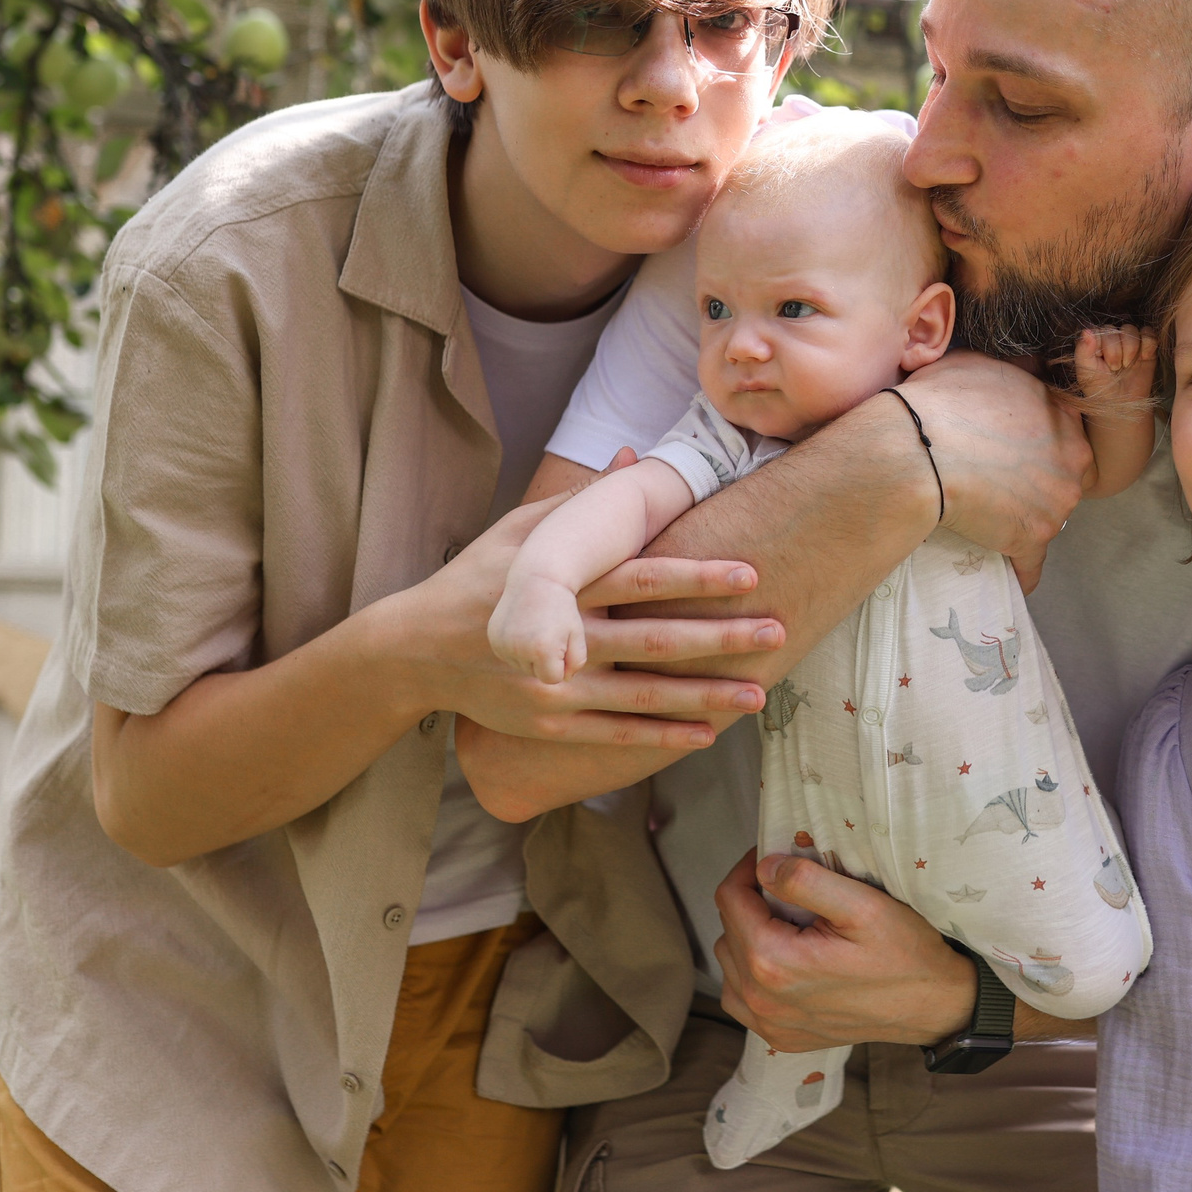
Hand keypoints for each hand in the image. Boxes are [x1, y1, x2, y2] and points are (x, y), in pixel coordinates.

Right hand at [394, 496, 780, 745]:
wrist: (414, 651)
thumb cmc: (476, 578)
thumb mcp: (519, 531)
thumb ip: (581, 501)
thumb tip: (633, 455)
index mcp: (563, 586)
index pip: (641, 580)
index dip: (697, 577)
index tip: (748, 572)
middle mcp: (564, 640)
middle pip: (655, 642)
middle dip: (719, 638)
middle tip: (777, 631)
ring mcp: (557, 690)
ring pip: (644, 697)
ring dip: (706, 697)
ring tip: (758, 694)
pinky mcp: (550, 726)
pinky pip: (617, 735)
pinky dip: (663, 737)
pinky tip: (707, 734)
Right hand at [486, 572, 586, 683]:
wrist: (537, 578)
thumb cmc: (563, 608)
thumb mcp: (577, 634)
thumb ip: (576, 662)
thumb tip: (564, 679)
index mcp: (542, 650)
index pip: (553, 678)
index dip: (561, 663)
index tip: (562, 642)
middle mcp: (518, 649)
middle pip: (534, 673)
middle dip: (544, 659)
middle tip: (549, 632)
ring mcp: (502, 643)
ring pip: (520, 665)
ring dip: (529, 654)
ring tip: (536, 629)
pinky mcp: (493, 638)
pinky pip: (507, 655)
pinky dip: (515, 648)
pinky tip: (523, 628)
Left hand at [712, 849, 976, 1051]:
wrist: (931, 1005)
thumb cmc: (904, 954)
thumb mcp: (863, 905)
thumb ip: (807, 882)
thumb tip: (765, 867)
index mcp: (773, 962)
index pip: (730, 898)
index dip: (748, 868)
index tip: (775, 857)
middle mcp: (760, 999)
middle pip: (728, 928)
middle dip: (751, 901)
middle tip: (789, 889)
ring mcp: (768, 1023)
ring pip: (730, 962)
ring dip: (748, 936)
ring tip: (788, 924)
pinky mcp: (780, 1037)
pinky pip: (742, 997)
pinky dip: (752, 974)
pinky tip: (785, 961)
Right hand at [895, 351, 1091, 592]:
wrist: (916, 451)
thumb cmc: (940, 402)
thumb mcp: (981, 365)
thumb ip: (1013, 373)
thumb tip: (1024, 369)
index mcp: (1061, 415)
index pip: (1067, 436)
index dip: (1043, 447)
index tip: (1018, 456)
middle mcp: (1072, 457)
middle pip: (1068, 478)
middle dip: (1044, 484)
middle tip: (1005, 487)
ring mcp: (1057, 501)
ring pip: (1052, 517)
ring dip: (1029, 522)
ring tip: (995, 524)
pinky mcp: (1033, 538)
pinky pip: (1033, 565)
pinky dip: (1021, 571)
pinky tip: (1010, 574)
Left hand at [1073, 325, 1157, 405]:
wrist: (1122, 404)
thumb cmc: (1101, 389)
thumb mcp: (1086, 373)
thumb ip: (1083, 350)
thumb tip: (1086, 331)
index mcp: (1095, 342)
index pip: (1101, 331)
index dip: (1105, 346)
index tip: (1105, 364)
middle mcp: (1112, 338)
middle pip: (1117, 330)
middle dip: (1117, 351)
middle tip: (1116, 368)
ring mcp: (1130, 342)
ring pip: (1131, 330)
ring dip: (1131, 348)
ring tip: (1128, 365)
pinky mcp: (1147, 347)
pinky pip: (1149, 334)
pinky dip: (1148, 344)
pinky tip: (1144, 358)